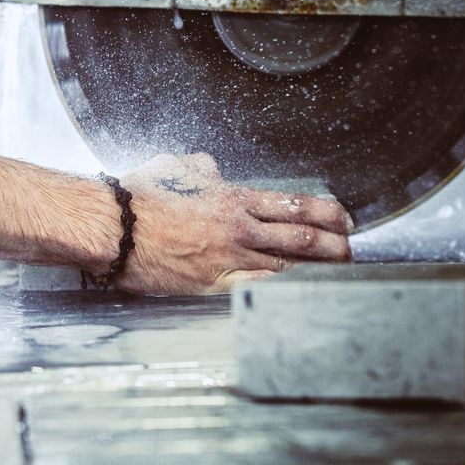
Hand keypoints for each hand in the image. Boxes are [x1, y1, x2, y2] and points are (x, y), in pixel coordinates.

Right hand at [114, 153, 352, 294]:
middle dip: (335, 247)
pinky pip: (256, 290)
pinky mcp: (211, 285)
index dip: (326, 214)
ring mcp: (227, 259)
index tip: (344, 220)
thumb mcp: (172, 168)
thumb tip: (210, 168)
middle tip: (351, 252)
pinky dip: (283, 292)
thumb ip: (199, 168)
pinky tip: (300, 295)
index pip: (293, 205)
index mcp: (232, 198)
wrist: (113, 227)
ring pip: (286, 267)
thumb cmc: (138, 197)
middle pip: (301, 239)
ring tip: (337, 277)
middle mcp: (238, 228)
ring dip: (317, 272)